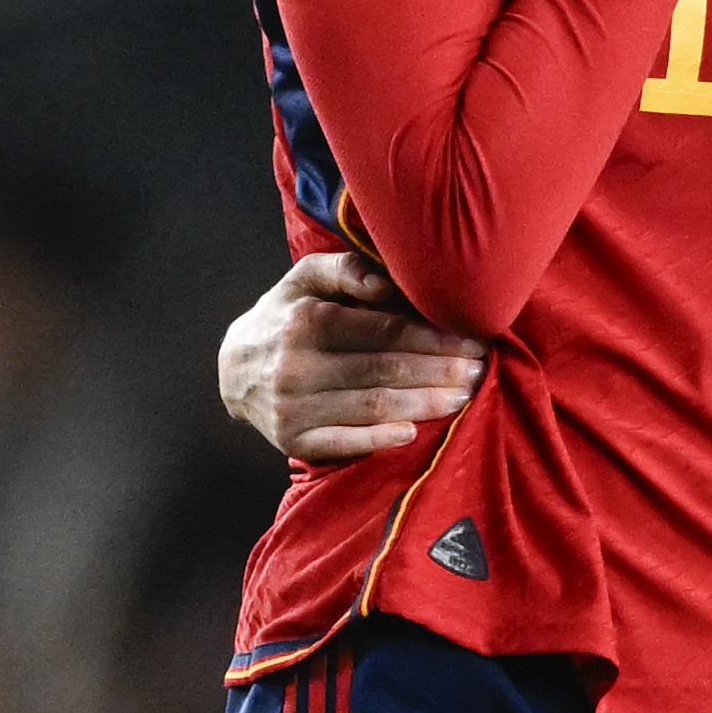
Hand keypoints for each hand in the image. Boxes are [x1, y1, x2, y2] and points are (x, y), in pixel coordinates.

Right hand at [220, 248, 486, 464]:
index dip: (432, 338)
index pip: (383, 331)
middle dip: (438, 371)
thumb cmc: (286, 318)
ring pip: (372, 406)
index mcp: (307, 321)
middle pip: (384, 369)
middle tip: (478, 371)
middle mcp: (298, 365)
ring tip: (464, 397)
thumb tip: (386, 280)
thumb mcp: (303, 281)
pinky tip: (413, 433)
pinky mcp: (293, 440)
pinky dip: (379, 439)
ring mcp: (294, 407)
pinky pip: (343, 443)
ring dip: (424, 404)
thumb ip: (344, 269)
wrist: (233, 370)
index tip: (472, 340)